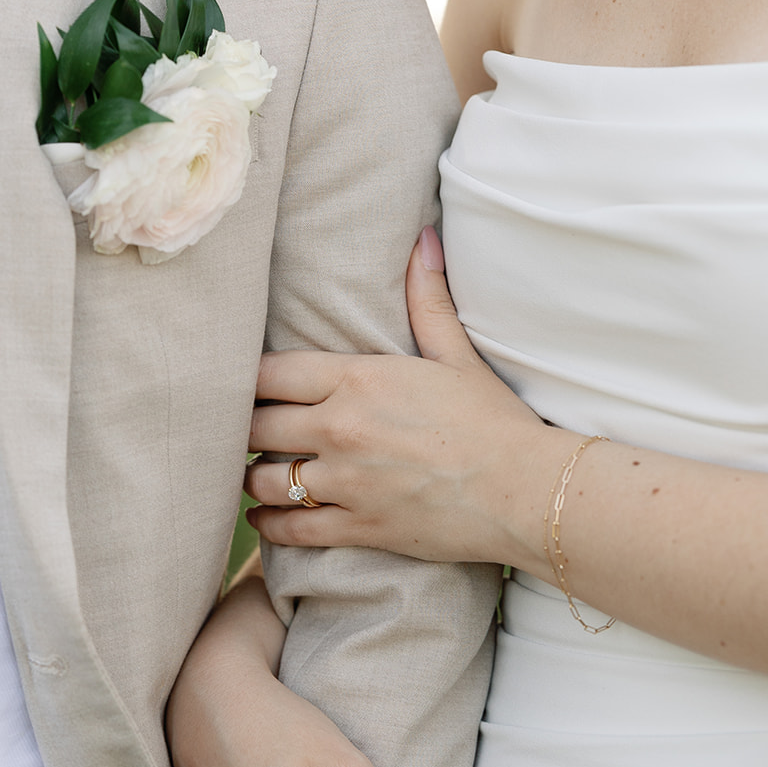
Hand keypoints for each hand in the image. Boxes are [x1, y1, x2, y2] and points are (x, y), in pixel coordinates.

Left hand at [245, 227, 558, 568]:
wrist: (524, 491)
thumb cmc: (493, 421)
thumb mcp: (458, 355)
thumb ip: (426, 299)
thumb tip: (422, 237)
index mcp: (357, 379)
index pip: (268, 373)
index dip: (246, 381)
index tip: (243, 387)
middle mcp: (340, 429)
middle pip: (255, 427)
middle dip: (243, 429)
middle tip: (243, 432)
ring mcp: (346, 482)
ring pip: (264, 480)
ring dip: (253, 477)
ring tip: (254, 473)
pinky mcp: (357, 526)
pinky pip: (290, 529)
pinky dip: (268, 525)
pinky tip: (263, 517)